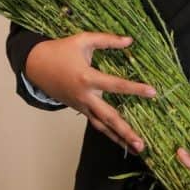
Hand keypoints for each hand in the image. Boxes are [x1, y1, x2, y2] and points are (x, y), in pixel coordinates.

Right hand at [24, 32, 154, 151]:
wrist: (36, 66)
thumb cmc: (60, 50)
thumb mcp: (83, 40)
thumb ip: (107, 40)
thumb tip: (130, 40)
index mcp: (87, 78)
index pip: (115, 85)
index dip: (134, 89)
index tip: (153, 92)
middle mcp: (85, 96)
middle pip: (108, 117)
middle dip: (126, 132)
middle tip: (142, 144)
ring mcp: (81, 106)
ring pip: (102, 126)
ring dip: (119, 139)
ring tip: (137, 149)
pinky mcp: (79, 110)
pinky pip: (96, 123)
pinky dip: (109, 133)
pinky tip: (122, 141)